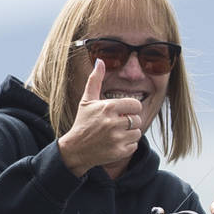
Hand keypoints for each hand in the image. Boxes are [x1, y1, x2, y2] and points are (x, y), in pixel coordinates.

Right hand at [57, 59, 144, 176]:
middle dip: (129, 121)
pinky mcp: (119, 152)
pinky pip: (134, 145)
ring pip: (137, 132)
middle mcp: (113, 123)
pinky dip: (127, 145)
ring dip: (129, 134)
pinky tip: (114, 143)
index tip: (122, 111)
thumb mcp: (87, 100)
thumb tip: (100, 61)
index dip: (131, 108)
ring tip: (115, 133)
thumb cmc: (83, 122)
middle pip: (137, 119)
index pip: (136, 104)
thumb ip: (95, 80)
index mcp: (108, 107)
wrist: (76, 149)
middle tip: (116, 124)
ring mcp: (116, 138)